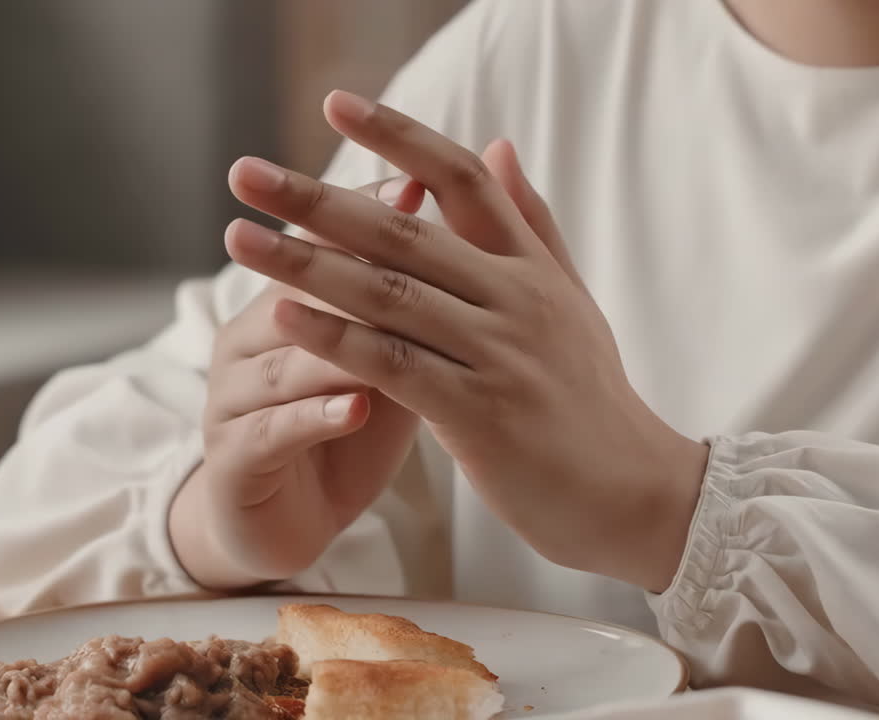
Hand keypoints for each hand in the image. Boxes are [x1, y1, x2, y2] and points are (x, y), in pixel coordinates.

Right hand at [170, 177, 427, 588]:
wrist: (289, 523)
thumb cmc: (347, 426)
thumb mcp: (388, 355)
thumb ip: (415, 296)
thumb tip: (460, 220)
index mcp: (285, 305)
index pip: (323, 246)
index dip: (366, 215)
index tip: (415, 183)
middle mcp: (249, 339)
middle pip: (294, 287)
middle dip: (336, 252)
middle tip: (386, 225)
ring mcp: (234, 399)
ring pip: (286, 360)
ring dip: (333, 344)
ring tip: (381, 332)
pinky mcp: (234, 460)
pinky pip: (275, 431)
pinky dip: (317, 417)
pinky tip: (358, 408)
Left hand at [223, 91, 709, 591]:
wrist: (638, 494)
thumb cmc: (592, 401)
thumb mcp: (570, 300)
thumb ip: (531, 222)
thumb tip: (497, 142)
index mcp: (531, 267)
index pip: (460, 179)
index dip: (397, 136)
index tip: (335, 104)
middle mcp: (515, 298)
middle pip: (404, 231)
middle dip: (317, 199)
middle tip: (245, 173)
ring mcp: (498, 354)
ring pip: (388, 294)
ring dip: (305, 263)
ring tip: (240, 238)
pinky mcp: (480, 414)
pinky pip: (393, 364)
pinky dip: (334, 338)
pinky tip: (280, 317)